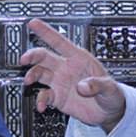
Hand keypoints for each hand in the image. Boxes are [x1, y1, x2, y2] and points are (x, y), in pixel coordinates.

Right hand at [20, 18, 125, 132]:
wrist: (109, 112)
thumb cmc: (111, 94)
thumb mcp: (110, 87)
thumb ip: (97, 85)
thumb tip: (82, 87)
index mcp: (78, 58)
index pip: (60, 42)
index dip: (46, 32)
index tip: (33, 24)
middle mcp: (66, 68)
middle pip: (44, 56)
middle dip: (32, 55)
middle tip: (24, 59)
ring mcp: (60, 82)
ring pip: (40, 73)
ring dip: (32, 75)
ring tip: (28, 81)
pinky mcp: (58, 97)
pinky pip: (44, 96)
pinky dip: (40, 100)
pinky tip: (41, 106)